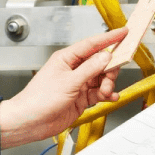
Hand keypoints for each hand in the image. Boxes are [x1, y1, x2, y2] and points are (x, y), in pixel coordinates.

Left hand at [0, 27, 128, 148]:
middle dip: (109, 69)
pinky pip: (99, 93)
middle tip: (111, 77)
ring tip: (105, 92)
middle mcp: (73, 70)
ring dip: (107, 85)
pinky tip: (110, 97)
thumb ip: (90, 69)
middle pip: (100, 62)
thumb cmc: (39, 99)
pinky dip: (106, 95)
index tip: (123, 32)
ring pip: (101, 79)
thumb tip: (105, 57)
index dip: (109, 38)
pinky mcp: (80, 98)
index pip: (91, 44)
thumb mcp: (68, 82)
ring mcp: (77, 84)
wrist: (31, 121)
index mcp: (66, 59)